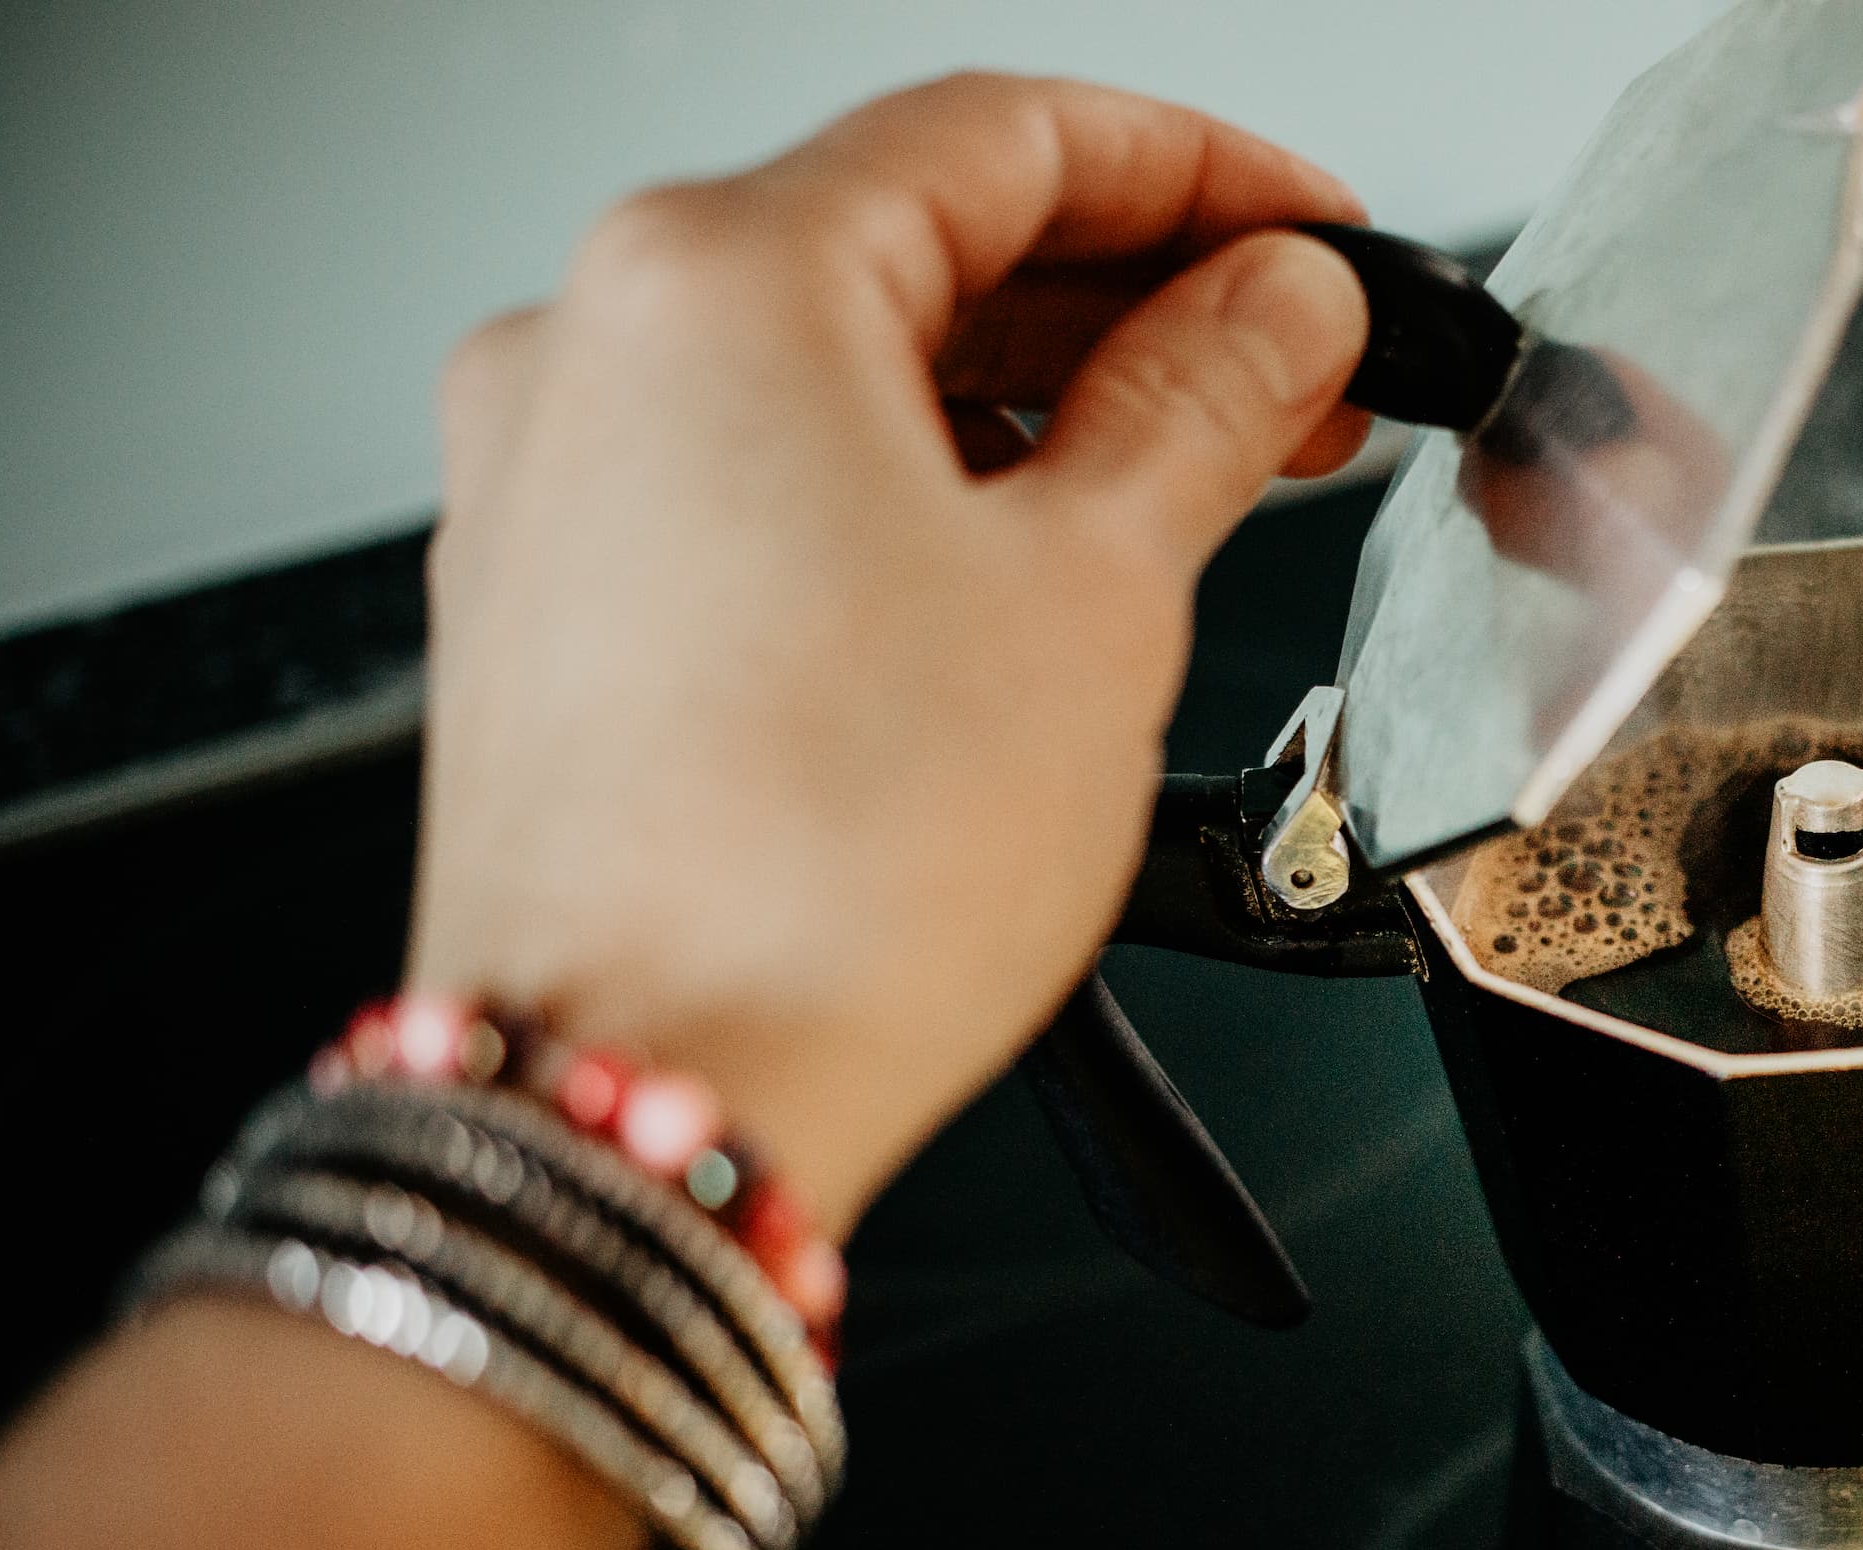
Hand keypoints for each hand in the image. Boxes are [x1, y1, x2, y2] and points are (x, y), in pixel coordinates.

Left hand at [409, 73, 1370, 1227]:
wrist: (651, 1102)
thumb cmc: (825, 876)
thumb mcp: (1097, 596)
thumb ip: (1206, 404)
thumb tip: (1279, 309)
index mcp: (716, 281)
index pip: (1004, 135)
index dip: (1203, 176)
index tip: (1313, 234)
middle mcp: (591, 347)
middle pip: (909, 243)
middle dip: (1128, 300)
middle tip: (1295, 373)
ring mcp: (550, 479)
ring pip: (834, 371)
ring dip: (1027, 405)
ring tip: (1193, 480)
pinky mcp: (551, 606)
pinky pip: (762, 482)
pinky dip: (909, 494)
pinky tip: (1030, 567)